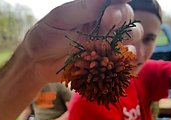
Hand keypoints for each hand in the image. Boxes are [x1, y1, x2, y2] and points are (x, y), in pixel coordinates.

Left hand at [20, 0, 141, 82]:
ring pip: (132, 37)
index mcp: (93, 12)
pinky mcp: (105, 62)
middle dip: (122, 17)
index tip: (112, 7)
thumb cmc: (46, 37)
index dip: (120, 2)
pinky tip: (115, 58)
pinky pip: (124, 59)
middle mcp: (103, 26)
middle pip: (128, 19)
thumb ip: (83, 8)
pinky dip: (126, 58)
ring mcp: (106, 45)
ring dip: (128, 37)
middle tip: (108, 18)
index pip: (116, 3)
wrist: (39, 63)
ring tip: (110, 41)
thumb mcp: (61, 19)